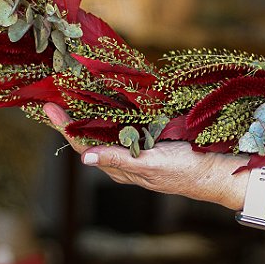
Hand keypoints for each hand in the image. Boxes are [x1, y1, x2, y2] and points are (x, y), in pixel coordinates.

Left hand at [44, 103, 247, 209]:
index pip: (82, 145)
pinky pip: (124, 125)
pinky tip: (109, 99)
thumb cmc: (184, 170)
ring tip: (74, 92)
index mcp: (118, 167)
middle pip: (89, 136)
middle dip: (71, 116)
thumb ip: (118, 159)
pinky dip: (111, 111)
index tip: (49, 105)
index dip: (65, 126)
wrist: (215, 171)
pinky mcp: (149, 140)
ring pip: (105, 130)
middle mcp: (123, 158)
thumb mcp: (150, 165)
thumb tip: (85, 157)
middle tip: (55, 92)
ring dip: (89, 112)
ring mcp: (136, 149)